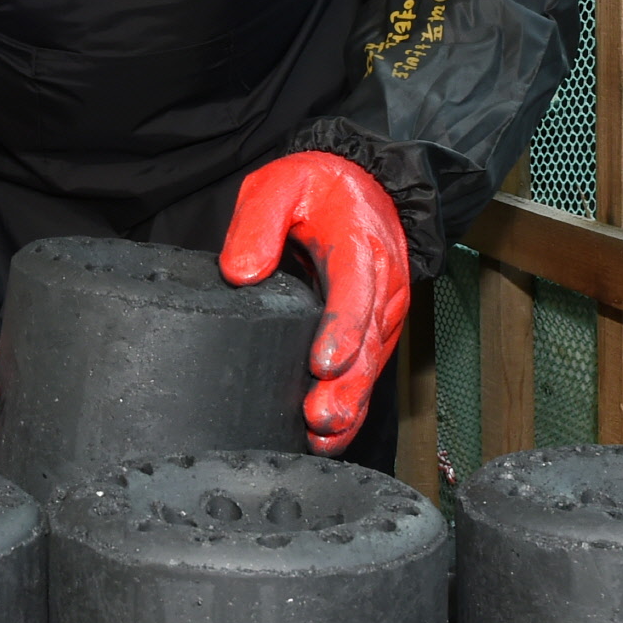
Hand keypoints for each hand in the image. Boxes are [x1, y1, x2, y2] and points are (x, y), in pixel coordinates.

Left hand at [221, 151, 409, 455]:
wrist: (362, 185)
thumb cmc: (316, 189)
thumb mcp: (278, 185)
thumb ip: (257, 224)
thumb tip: (240, 273)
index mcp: (359, 244)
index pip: (354, 290)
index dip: (341, 328)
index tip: (323, 363)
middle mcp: (381, 283)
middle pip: (368, 340)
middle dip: (347, 383)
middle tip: (321, 416)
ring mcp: (382, 311)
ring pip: (371, 363)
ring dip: (351, 402)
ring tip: (324, 434)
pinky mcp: (376, 330)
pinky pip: (368, 371)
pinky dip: (354, 405)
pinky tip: (331, 437)